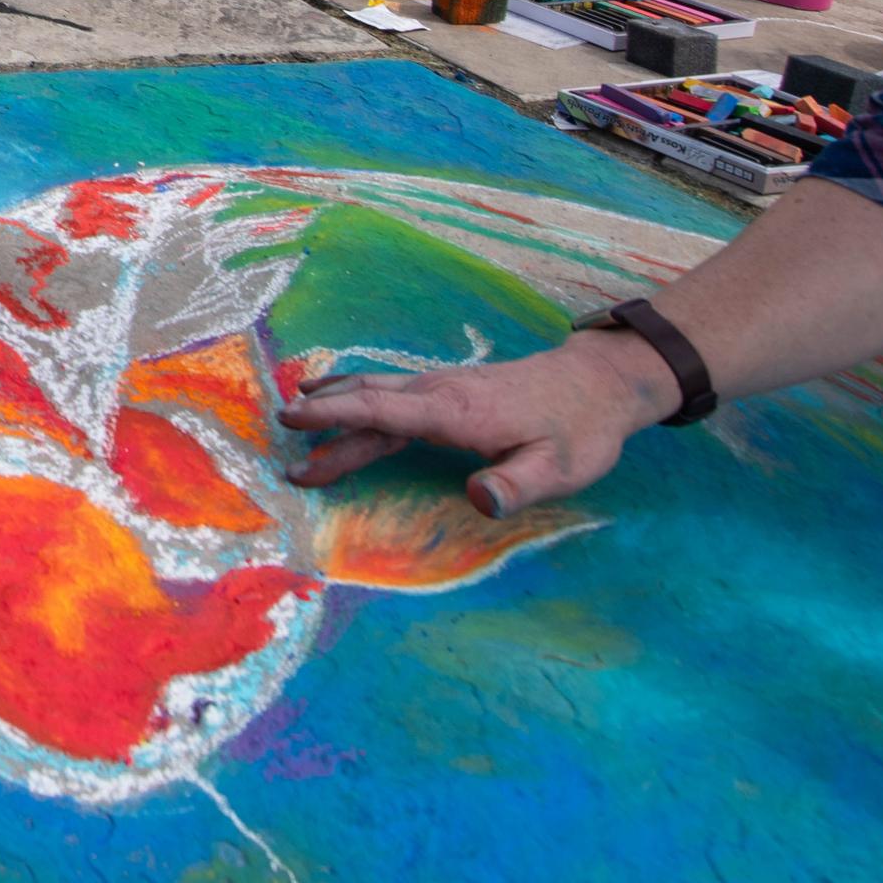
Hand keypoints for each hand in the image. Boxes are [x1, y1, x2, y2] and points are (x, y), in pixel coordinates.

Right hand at [279, 330, 678, 517]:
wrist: (600, 381)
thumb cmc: (581, 429)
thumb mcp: (560, 468)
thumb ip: (516, 485)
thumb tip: (477, 500)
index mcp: (456, 412)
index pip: (382, 412)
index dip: (335, 416)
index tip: (294, 417)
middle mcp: (440, 392)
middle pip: (368, 401)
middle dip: (323, 417)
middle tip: (283, 439)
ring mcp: (442, 387)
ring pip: (376, 391)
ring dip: (335, 403)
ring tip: (295, 411)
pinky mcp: (449, 390)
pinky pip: (389, 391)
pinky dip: (356, 395)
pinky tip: (344, 395)